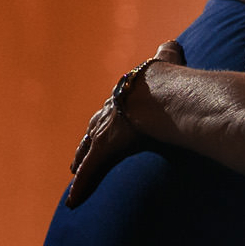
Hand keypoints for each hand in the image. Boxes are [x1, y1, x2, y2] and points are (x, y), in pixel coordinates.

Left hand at [68, 41, 183, 206]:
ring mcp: (105, 130)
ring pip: (88, 152)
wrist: (162, 92)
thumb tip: (172, 42)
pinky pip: (90, 172)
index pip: (113, 109)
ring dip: (82, 164)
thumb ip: (169, 54)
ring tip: (75, 178)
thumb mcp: (169, 62)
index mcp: (128, 95)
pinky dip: (82, 187)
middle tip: (81, 154)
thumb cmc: (170, 79)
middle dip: (88, 141)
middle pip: (95, 130)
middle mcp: (111, 112)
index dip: (108, 118)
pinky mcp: (104, 148)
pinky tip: (72, 203)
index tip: (103, 125)